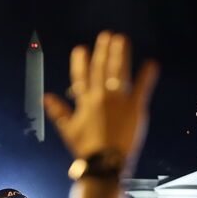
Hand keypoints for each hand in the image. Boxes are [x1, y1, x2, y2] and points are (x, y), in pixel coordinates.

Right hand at [44, 32, 158, 174]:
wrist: (105, 162)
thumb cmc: (86, 149)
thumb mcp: (68, 129)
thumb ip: (58, 111)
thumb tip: (45, 97)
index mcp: (85, 101)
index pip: (81, 77)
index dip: (80, 62)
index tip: (81, 49)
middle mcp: (101, 96)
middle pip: (101, 69)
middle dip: (103, 51)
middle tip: (106, 35)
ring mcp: (118, 101)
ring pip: (119, 72)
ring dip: (120, 54)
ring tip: (122, 39)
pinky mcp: (135, 108)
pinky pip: (142, 88)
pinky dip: (147, 75)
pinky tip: (151, 63)